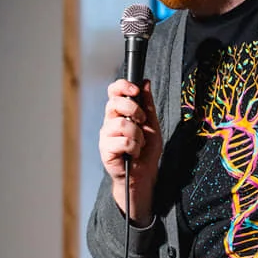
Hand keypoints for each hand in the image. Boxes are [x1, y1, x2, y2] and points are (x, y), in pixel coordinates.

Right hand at [99, 78, 161, 222]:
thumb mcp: (152, 124)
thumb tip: (145, 82)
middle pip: (114, 103)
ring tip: (139, 145)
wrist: (144, 175)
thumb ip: (148, 105)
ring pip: (122, 124)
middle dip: (134, 110)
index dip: (122, 86)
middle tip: (142, 123)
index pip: (113, 92)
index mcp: (119, 113)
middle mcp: (109, 122)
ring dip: (137, 135)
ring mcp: (106, 136)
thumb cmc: (146, 151)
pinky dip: (134, 148)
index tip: (135, 90)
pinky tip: (133, 154)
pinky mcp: (105, 151)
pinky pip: (123, 142)